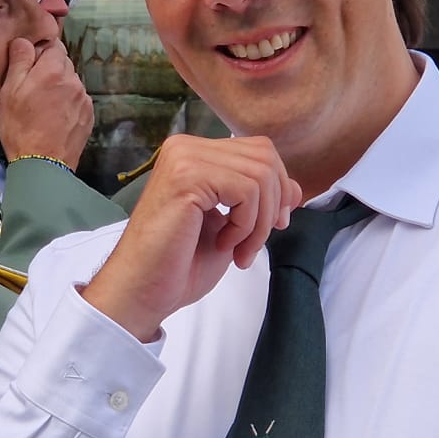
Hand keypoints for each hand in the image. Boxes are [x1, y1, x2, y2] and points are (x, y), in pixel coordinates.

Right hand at [0, 38, 94, 168]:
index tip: (31, 65)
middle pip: (63, 63)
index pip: (54, 45)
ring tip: (42, 108)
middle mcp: (73, 81)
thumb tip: (23, 41)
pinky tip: (53, 118)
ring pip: (71, 82)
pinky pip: (77, 100)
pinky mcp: (88, 115)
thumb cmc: (21, 129)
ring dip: (59, 88)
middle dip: (49, 70)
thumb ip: (19, 61)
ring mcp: (84, 99)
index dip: (41, 52)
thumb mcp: (9, 92)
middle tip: (32, 89)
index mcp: (53, 71)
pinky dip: (67, 104)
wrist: (42, 165)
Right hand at [81, 135, 299, 340]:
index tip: (274, 225)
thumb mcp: (232, 225)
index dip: (278, 187)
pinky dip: (246, 225)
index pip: (259, 151)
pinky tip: (224, 245)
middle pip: (265, 157)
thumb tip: (295, 187)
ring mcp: (184, 158)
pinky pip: (246, 191)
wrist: (142, 290)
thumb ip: (259, 200)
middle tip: (254, 243)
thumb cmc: (178, 264)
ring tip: (237, 250)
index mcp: (194, 153)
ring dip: (259, 223)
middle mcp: (186, 147)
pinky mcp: (187, 176)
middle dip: (274, 204)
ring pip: (260, 175)